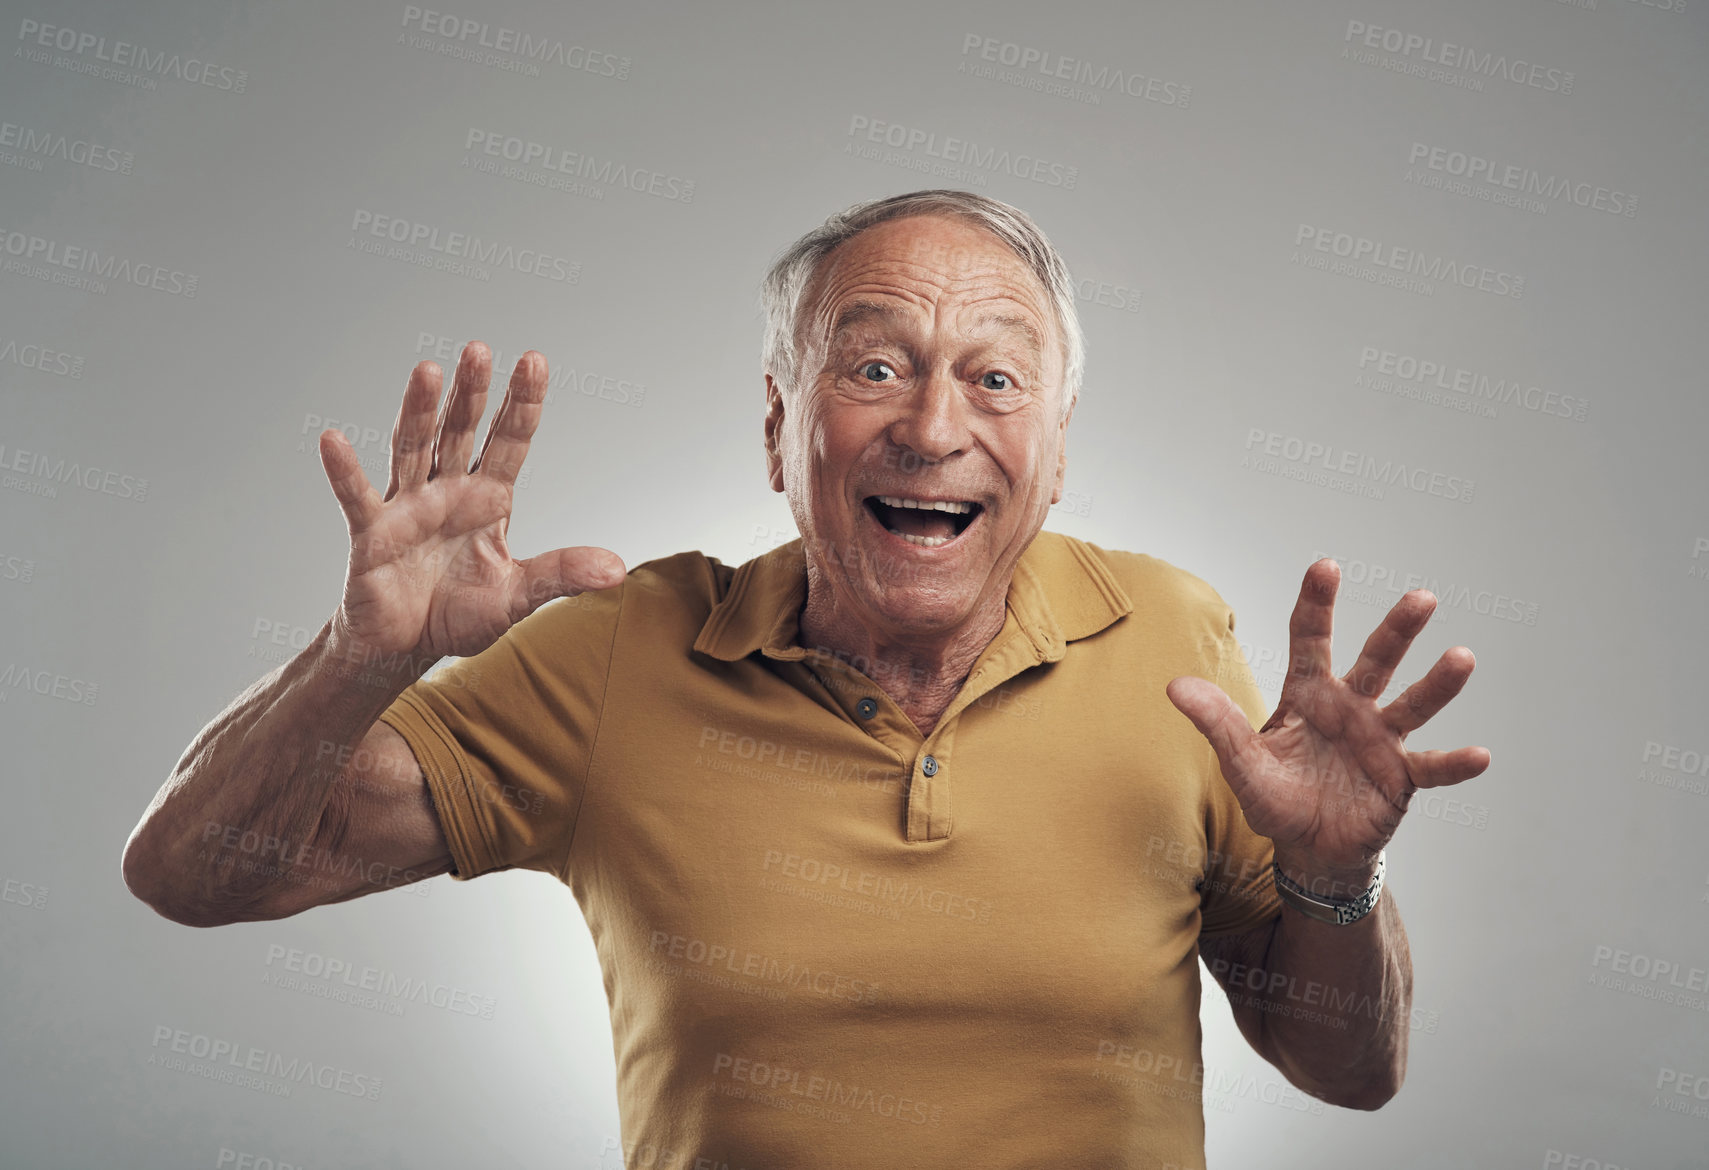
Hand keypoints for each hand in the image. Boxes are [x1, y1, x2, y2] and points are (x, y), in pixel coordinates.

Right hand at [318, 341, 624, 667]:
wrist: (404, 648)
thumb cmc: (459, 614)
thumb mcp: (519, 597)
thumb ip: (562, 575)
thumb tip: (618, 569)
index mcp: (487, 498)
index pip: (509, 440)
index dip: (521, 403)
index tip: (534, 360)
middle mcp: (447, 491)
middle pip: (460, 431)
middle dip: (471, 392)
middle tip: (479, 349)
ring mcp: (407, 507)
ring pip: (414, 448)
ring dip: (419, 410)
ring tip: (428, 369)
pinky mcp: (371, 534)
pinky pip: (356, 498)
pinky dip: (344, 471)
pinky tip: (334, 440)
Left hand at [1165, 558, 1489, 890]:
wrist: (1308, 848)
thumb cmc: (1276, 796)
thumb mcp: (1241, 762)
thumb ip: (1216, 722)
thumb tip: (1175, 686)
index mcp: (1309, 695)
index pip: (1311, 640)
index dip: (1317, 605)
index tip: (1325, 566)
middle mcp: (1351, 708)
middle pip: (1377, 661)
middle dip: (1397, 630)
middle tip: (1421, 598)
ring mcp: (1380, 740)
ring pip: (1412, 704)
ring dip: (1437, 684)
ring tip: (1462, 658)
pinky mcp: (1401, 778)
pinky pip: (1432, 768)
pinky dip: (1455, 764)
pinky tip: (1481, 755)